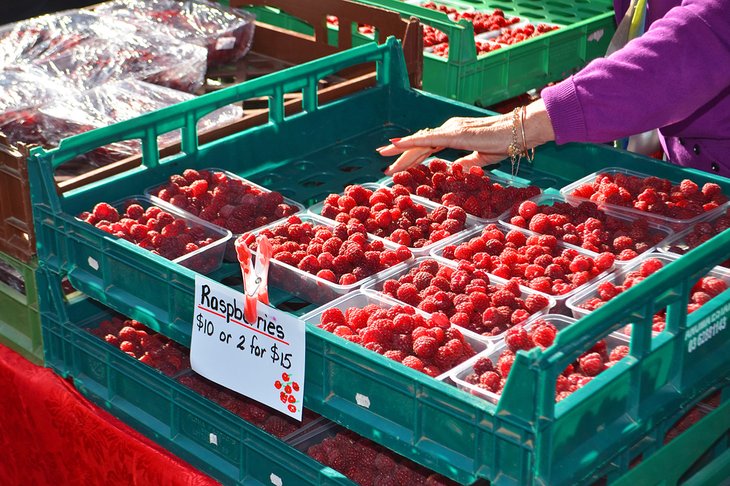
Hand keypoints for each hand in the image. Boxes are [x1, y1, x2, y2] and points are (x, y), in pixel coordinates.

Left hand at [377, 99, 554, 174]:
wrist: (518, 133)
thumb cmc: (504, 143)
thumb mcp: (481, 159)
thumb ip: (467, 163)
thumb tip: (458, 169)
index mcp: (454, 134)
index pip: (428, 145)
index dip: (411, 154)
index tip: (398, 162)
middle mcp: (448, 129)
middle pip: (419, 143)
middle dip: (400, 153)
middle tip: (383, 160)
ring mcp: (450, 130)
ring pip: (420, 141)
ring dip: (401, 151)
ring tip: (384, 157)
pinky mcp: (453, 134)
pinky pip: (427, 139)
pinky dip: (410, 142)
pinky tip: (397, 146)